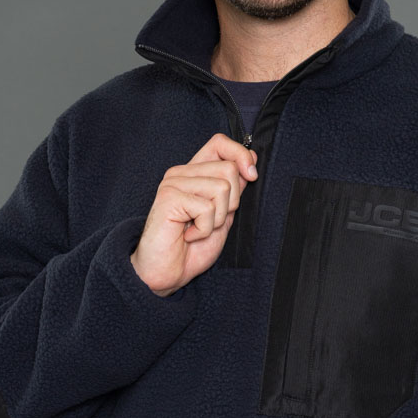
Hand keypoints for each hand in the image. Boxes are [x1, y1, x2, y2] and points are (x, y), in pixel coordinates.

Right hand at [130, 133, 257, 295]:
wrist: (166, 274)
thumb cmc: (190, 248)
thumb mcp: (222, 215)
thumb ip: (233, 189)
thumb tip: (250, 160)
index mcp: (194, 173)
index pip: (219, 143)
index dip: (240, 154)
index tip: (251, 176)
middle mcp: (182, 173)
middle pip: (228, 169)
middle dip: (231, 203)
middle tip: (210, 221)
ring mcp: (173, 183)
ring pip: (221, 188)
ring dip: (217, 219)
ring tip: (198, 229)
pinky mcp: (169, 197)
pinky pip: (207, 208)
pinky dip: (204, 229)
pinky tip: (188, 235)